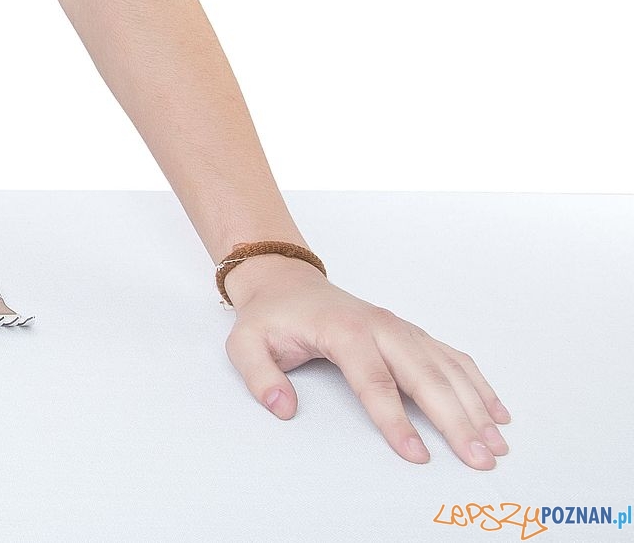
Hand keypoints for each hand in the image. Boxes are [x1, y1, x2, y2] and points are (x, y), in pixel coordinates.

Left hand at [222, 255, 511, 467]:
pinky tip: (496, 412)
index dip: (395, 420)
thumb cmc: (272, 317)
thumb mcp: (245, 342)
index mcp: (343, 330)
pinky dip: (477, 384)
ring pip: (446, 368)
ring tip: (496, 444)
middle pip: (425, 375)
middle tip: (478, 458)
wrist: (287, 283)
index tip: (415, 455)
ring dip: (475, 406)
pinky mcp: (411, 334)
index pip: (374, 380)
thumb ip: (258, 375)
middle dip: (455, 419)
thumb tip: (282, 407)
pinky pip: (452, 358)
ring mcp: (401, 329)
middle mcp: (381, 327)